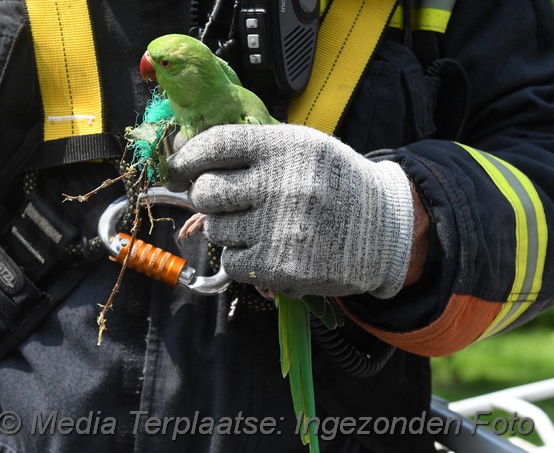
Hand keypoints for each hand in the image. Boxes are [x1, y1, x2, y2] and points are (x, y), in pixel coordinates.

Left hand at [167, 124, 415, 298]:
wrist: (385, 230)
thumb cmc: (334, 185)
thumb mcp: (303, 149)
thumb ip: (250, 150)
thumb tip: (183, 153)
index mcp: (287, 147)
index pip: (217, 145)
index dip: (188, 157)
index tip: (178, 168)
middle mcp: (283, 184)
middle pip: (206, 192)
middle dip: (207, 198)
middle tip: (224, 201)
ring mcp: (281, 228)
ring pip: (216, 230)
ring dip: (228, 229)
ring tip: (260, 225)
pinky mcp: (281, 267)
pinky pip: (231, 262)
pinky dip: (241, 258)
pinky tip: (267, 249)